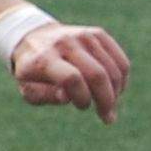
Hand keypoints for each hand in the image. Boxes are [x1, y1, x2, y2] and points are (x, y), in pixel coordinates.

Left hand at [10, 23, 131, 121]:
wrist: (34, 36)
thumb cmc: (32, 71)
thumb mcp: (28, 88)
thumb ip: (44, 96)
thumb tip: (66, 97)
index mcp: (43, 59)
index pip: (71, 79)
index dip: (82, 97)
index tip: (82, 106)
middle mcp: (65, 43)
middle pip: (97, 74)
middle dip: (106, 100)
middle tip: (107, 117)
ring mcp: (83, 36)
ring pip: (113, 69)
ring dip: (116, 93)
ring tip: (110, 106)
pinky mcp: (98, 34)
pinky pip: (120, 60)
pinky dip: (122, 80)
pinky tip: (116, 91)